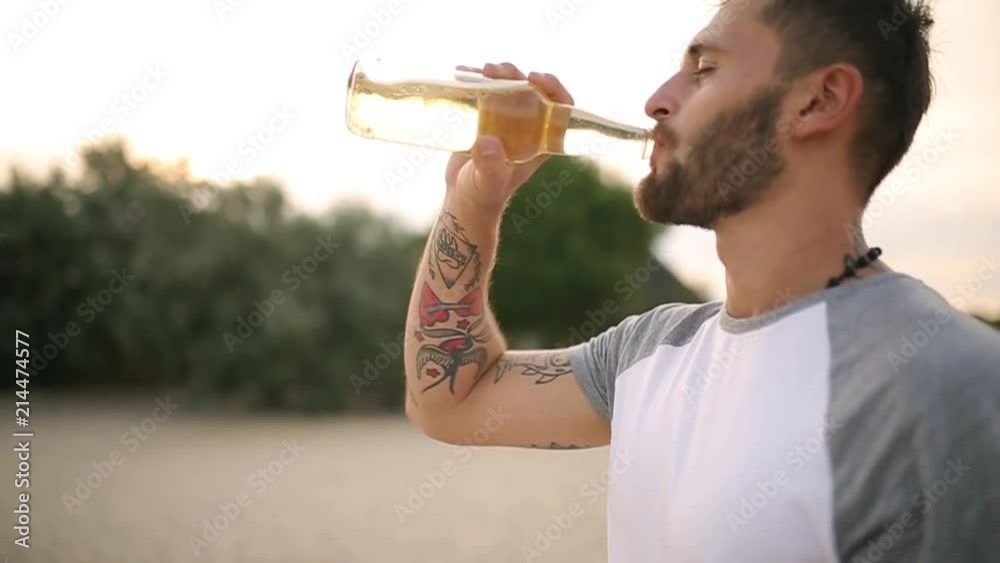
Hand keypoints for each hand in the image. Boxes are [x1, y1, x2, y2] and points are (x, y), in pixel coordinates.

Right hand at [445, 62, 574, 212]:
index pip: (560, 108)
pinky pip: (485, 93)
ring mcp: (506, 122)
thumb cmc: (483, 195)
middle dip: (516, 75)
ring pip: (509, 88)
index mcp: (540, 142)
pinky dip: (475, 81)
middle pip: (531, 91)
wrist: (463, 199)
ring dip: (497, 75)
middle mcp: (527, 128)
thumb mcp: (489, 182)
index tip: (535, 77)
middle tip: (495, 70)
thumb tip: (487, 142)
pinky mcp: (485, 119)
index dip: (554, 88)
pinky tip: (462, 73)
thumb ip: (491, 166)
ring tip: (481, 70)